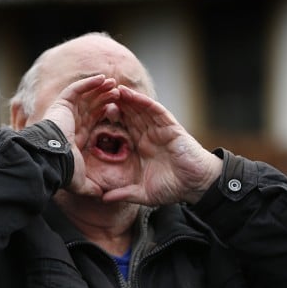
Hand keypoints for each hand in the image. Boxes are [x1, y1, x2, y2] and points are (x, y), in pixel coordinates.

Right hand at [29, 74, 118, 196]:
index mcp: (76, 136)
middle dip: (105, 98)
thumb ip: (91, 187)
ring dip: (100, 89)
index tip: (118, 109)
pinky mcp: (61, 104)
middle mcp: (71, 122)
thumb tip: (101, 196)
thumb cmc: (63, 170)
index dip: (105, 113)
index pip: (92, 120)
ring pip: (86, 95)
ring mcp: (65, 112)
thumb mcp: (81, 181)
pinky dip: (89, 83)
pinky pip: (77, 89)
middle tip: (119, 93)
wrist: (51, 160)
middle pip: (91, 105)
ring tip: (114, 84)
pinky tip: (102, 78)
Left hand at [102, 85, 221, 205]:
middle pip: (128, 116)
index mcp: (141, 148)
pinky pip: (154, 110)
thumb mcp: (143, 194)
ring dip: (126, 99)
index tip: (90, 117)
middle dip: (114, 105)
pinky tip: (130, 94)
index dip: (108, 123)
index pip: (122, 131)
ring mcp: (159, 129)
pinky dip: (142, 101)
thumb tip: (103, 199)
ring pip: (139, 110)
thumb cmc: (173, 188)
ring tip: (110, 88)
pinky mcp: (170, 127)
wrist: (197, 185)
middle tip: (97, 95)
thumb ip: (124, 193)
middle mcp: (149, 135)